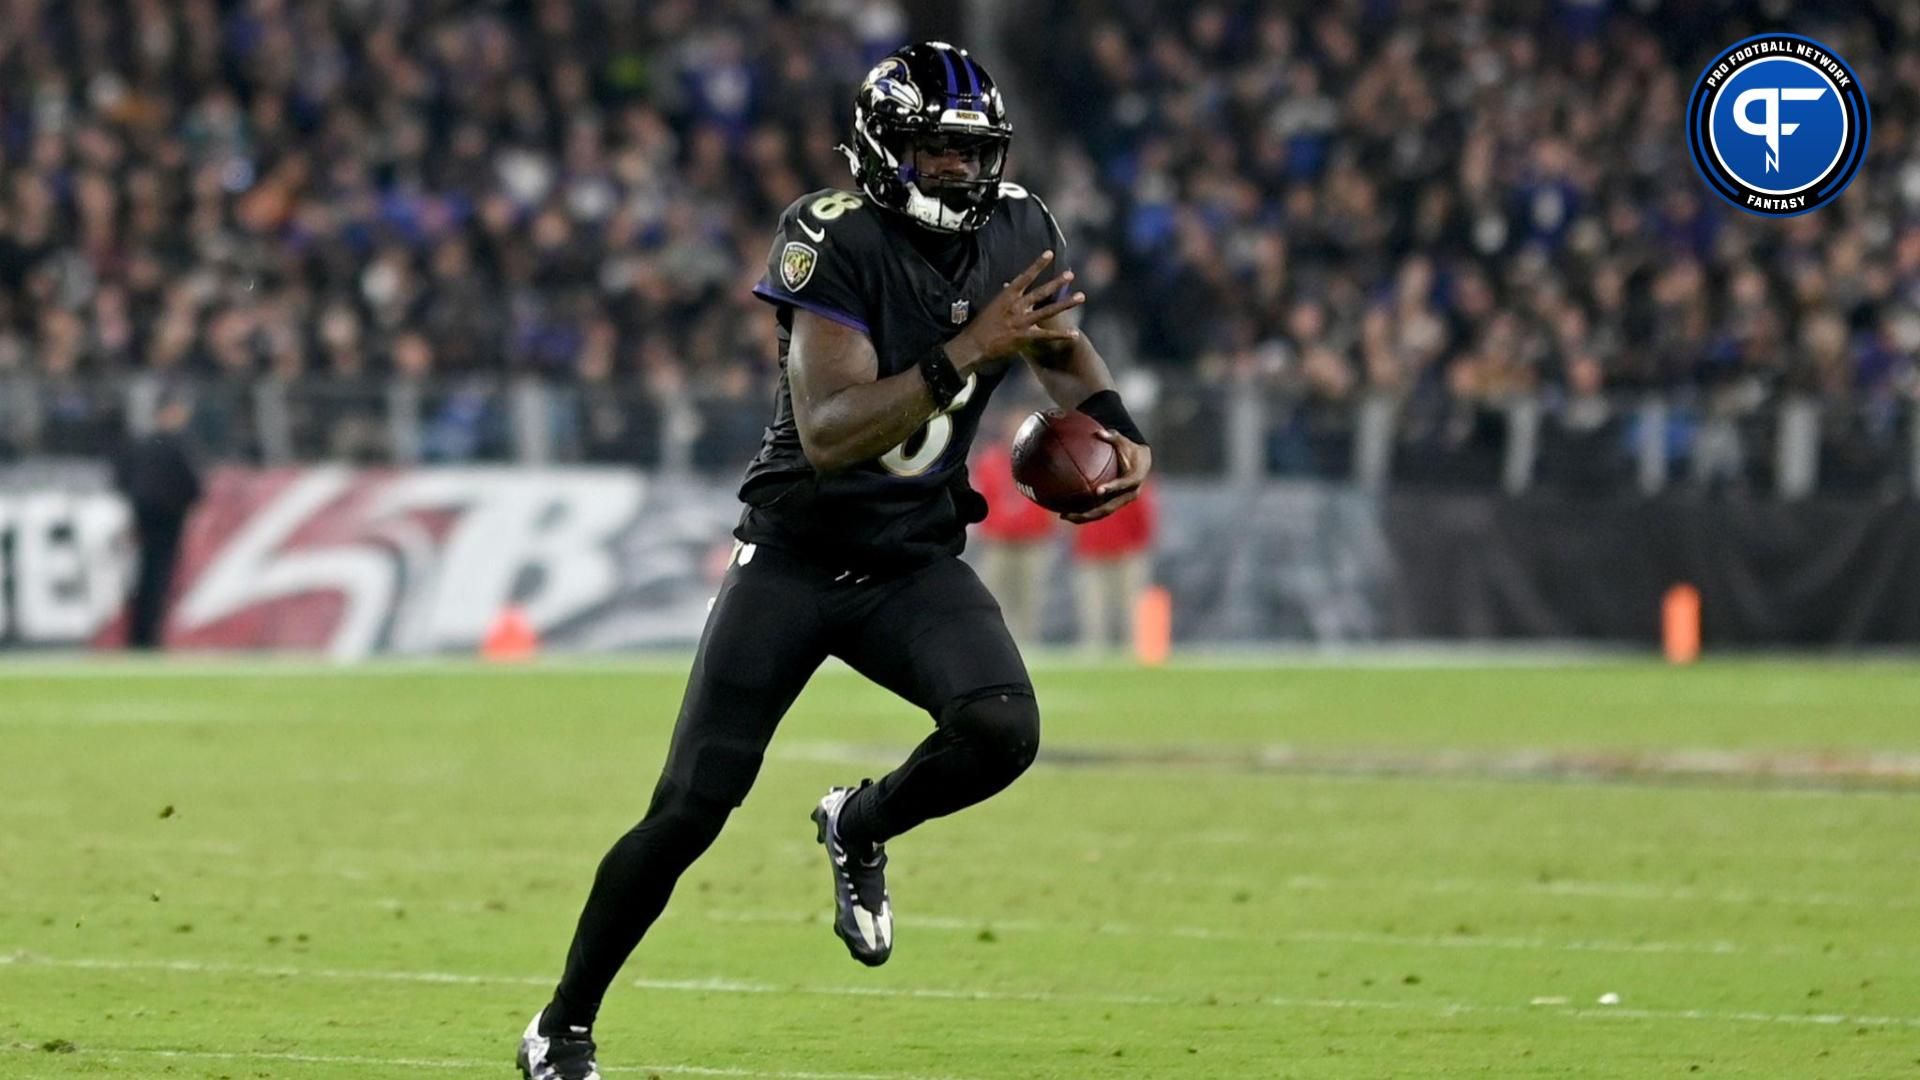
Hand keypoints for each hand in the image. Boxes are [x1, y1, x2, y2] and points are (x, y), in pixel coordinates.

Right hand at [946, 250, 1084, 374]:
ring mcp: (1022, 322)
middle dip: (1056, 283)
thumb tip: (1009, 284)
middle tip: (1070, 274)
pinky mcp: (1025, 337)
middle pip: (1041, 292)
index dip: (1037, 264)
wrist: (975, 344)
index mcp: (1008, 296)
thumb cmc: (982, 324)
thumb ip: (1005, 295)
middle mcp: (1017, 306)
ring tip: (1081, 296)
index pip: (1025, 276)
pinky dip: (1062, 335)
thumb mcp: (992, 305)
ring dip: (1066, 303)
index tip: (1049, 254)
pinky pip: (1047, 335)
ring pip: (1048, 311)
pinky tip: (1075, 333)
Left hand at [1061, 431, 1151, 523]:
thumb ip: (1112, 437)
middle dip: (1089, 513)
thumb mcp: (1124, 442)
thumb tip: (1099, 432)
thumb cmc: (1130, 450)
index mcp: (1134, 479)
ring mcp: (1121, 501)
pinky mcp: (1115, 503)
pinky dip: (1085, 513)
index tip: (1098, 490)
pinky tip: (1068, 512)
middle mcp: (1128, 495)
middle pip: (1108, 508)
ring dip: (1083, 517)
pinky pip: (1099, 510)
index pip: (1123, 485)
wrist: (1142, 463)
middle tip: (1069, 513)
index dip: (1112, 488)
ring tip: (1064, 516)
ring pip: (1102, 513)